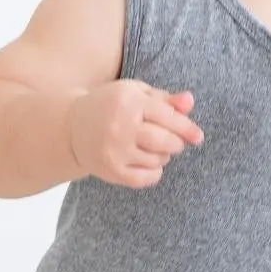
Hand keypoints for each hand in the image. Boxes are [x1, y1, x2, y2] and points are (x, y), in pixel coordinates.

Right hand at [67, 80, 203, 187]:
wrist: (72, 126)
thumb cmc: (112, 106)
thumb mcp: (135, 93)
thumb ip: (164, 98)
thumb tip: (190, 101)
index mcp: (129, 101)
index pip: (168, 116)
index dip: (187, 128)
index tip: (198, 137)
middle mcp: (121, 126)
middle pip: (165, 140)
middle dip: (176, 143)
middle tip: (174, 142)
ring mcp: (115, 150)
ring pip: (157, 159)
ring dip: (164, 156)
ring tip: (154, 148)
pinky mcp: (110, 169)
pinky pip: (144, 178)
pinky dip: (154, 173)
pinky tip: (150, 164)